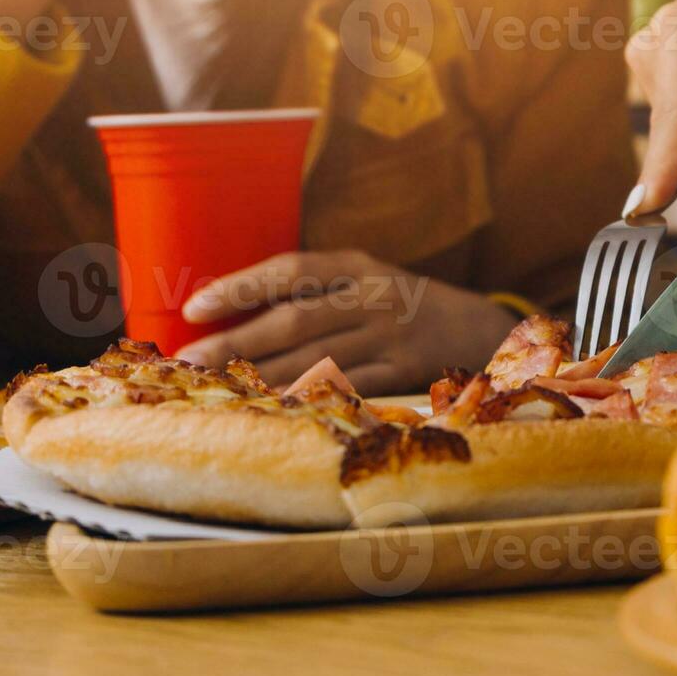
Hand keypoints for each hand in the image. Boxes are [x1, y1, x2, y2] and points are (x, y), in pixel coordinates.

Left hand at [169, 251, 521, 395]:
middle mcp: (374, 298)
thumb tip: (239, 310)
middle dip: (236, 340)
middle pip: (295, 320)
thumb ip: (318, 291)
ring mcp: (391, 338)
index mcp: (359, 267)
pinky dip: (312, 397)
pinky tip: (279, 407)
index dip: (241, 287)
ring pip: (317, 357)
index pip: (291, 271)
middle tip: (190, 359)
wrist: (486, 329)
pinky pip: (351, 388)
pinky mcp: (406, 373)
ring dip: (264, 374)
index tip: (195, 306)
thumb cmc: (409, 307)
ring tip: (220, 387)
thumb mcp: (371, 280)